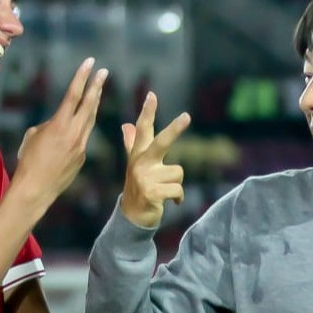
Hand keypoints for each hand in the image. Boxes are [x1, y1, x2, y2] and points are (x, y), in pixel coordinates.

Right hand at [10, 57, 107, 209]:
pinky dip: (82, 129)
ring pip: (90, 121)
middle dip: (97, 87)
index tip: (90, 63)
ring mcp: (81, 146)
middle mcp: (74, 133)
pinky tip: (78, 127)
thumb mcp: (33, 136)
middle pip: (89, 105)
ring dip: (93, 105)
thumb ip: (48, 125)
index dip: (82, 77)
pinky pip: (83, 138)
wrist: (36, 189)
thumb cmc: (28, 161)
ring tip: (97, 92)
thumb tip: (57, 125)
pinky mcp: (82, 158)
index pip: (73, 95)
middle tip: (104, 73)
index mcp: (60, 124)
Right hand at [119, 92, 190, 227]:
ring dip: (177, 185)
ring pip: (178, 172)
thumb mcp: (135, 165)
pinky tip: (170, 202)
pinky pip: (178, 190)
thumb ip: (131, 144)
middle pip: (161, 142)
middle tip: (187, 116)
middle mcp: (140, 163)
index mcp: (138, 154)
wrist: (132, 216)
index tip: (152, 95)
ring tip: (165, 192)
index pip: (142, 130)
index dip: (148, 112)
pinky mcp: (152, 193)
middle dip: (175, 129)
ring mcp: (145, 178)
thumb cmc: (139, 187)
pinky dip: (178, 198)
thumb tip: (126, 126)